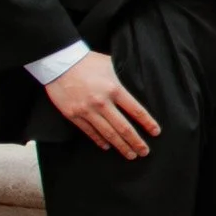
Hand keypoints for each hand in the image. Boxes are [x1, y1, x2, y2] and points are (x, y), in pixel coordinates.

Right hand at [44, 52, 159, 158]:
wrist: (59, 62)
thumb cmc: (87, 61)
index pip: (136, 111)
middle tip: (144, 152)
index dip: (148, 123)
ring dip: (121, 146)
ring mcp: (86, 110)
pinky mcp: (73, 115)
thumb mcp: (110, 65)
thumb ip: (121, 78)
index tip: (156, 132)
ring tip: (130, 154)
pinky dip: (99, 141)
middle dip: (136, 142)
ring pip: (108, 134)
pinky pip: (89, 132)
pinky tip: (107, 146)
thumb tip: (135, 84)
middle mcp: (102, 102)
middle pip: (124, 128)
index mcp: (114, 89)